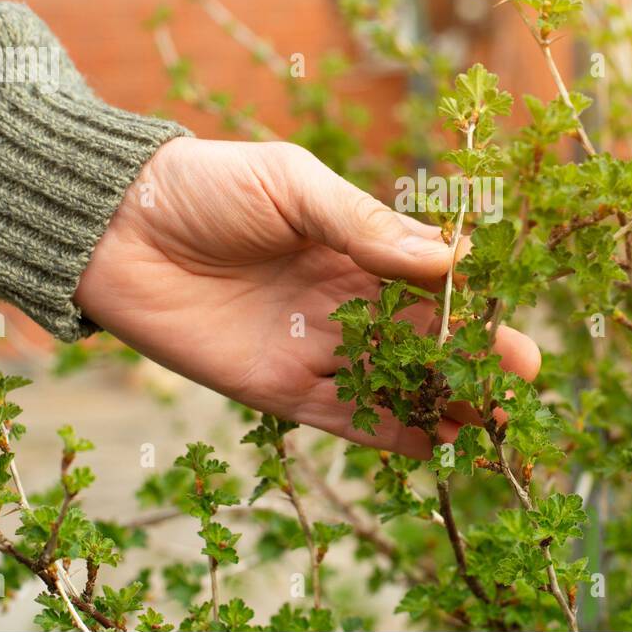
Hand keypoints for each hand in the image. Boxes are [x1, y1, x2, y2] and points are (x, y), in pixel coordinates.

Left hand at [74, 137, 539, 457]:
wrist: (114, 226)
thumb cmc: (205, 186)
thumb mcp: (294, 186)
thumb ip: (365, 227)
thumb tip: (448, 260)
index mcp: (352, 246)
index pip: (427, 281)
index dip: (471, 304)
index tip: (511, 323)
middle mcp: (340, 300)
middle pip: (419, 339)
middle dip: (469, 360)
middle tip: (518, 383)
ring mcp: (310, 346)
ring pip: (389, 381)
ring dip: (436, 402)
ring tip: (484, 421)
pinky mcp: (274, 387)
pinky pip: (340, 416)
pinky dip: (385, 432)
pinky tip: (430, 444)